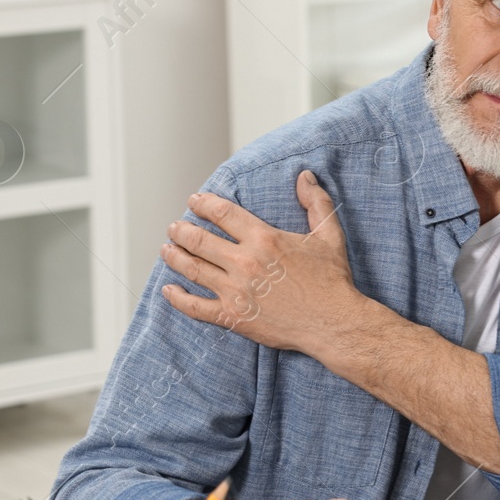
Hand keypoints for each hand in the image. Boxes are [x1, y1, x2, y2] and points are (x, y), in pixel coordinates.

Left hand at [159, 171, 362, 358]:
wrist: (333, 323)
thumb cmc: (332, 280)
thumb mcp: (329, 236)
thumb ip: (316, 203)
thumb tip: (305, 176)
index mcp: (264, 239)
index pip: (222, 213)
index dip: (203, 204)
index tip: (194, 202)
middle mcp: (244, 262)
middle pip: (198, 240)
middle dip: (181, 230)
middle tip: (175, 227)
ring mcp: (235, 291)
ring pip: (192, 269)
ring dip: (174, 257)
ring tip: (166, 249)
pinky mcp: (233, 316)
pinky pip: (195, 307)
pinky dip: (177, 298)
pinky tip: (169, 289)